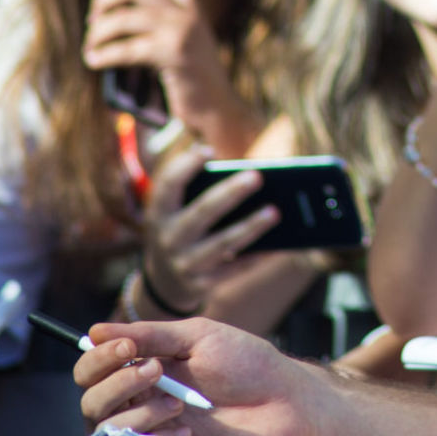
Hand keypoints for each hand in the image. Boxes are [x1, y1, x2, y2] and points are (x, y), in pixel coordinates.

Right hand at [75, 316, 334, 435]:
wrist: (289, 406)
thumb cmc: (249, 366)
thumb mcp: (198, 338)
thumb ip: (148, 335)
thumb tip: (94, 330)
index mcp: (144, 372)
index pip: (94, 371)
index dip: (99, 358)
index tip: (126, 347)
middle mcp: (141, 406)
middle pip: (92, 403)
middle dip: (116, 384)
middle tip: (157, 372)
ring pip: (106, 433)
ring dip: (136, 413)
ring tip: (179, 405)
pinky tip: (186, 435)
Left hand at [82, 0, 232, 129]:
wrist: (217, 110)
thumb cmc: (189, 79)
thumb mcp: (177, 44)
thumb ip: (155, 24)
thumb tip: (108, 17)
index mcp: (191, 6)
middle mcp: (189, 12)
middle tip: (93, 19)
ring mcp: (182, 31)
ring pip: (125, 17)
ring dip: (99, 33)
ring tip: (90, 48)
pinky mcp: (173, 54)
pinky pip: (126, 47)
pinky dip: (103, 54)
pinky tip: (94, 61)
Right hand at [139, 151, 283, 316]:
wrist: (164, 284)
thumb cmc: (179, 230)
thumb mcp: (172, 211)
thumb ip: (191, 186)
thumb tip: (226, 161)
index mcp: (159, 212)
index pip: (169, 185)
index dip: (186, 166)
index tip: (208, 150)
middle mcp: (168, 238)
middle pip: (202, 212)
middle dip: (230, 193)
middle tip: (257, 176)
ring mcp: (184, 264)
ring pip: (223, 243)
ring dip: (250, 227)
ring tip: (275, 211)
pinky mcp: (201, 285)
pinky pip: (235, 268)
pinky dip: (256, 255)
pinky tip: (277, 244)